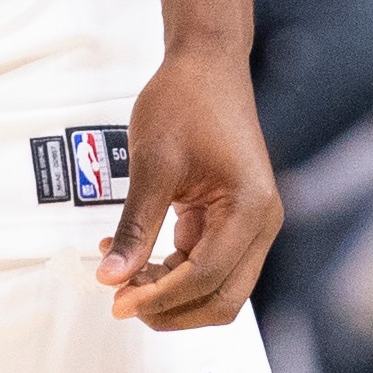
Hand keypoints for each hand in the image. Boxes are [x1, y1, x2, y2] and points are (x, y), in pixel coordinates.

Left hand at [96, 47, 281, 328]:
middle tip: (118, 301)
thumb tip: (111, 278)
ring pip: (215, 285)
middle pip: (222, 297)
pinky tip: (130, 255)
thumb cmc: (184, 101)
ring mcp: (250, 224)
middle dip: (171, 307)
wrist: (205, 64)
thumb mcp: (153, 163)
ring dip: (168, 290)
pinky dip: (170, 268)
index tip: (116, 302)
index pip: (207, 276)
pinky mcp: (232, 219)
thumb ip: (135, 225)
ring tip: (118, 274)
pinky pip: (205, 261)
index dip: (160, 296)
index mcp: (250, 209)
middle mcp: (260, 224)